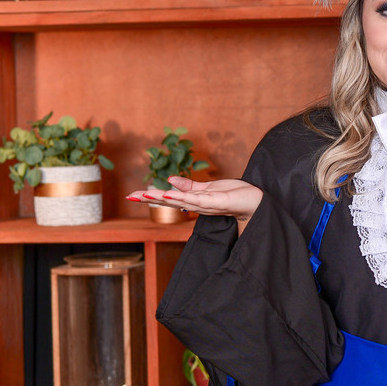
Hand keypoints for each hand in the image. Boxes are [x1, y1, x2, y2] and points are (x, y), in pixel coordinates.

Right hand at [127, 176, 262, 222]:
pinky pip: (196, 200)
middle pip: (169, 202)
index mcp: (194, 201)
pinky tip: (169, 194)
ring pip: (179, 201)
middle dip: (150, 199)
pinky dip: (182, 197)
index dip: (151, 197)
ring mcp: (205, 205)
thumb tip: (169, 180)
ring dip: (161, 198)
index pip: (169, 198)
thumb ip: (189, 185)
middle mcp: (197, 205)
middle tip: (130, 196)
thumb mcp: (209, 188)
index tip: (132, 195)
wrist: (256, 201)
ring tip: (144, 194)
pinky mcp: (215, 202)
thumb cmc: (234, 194)